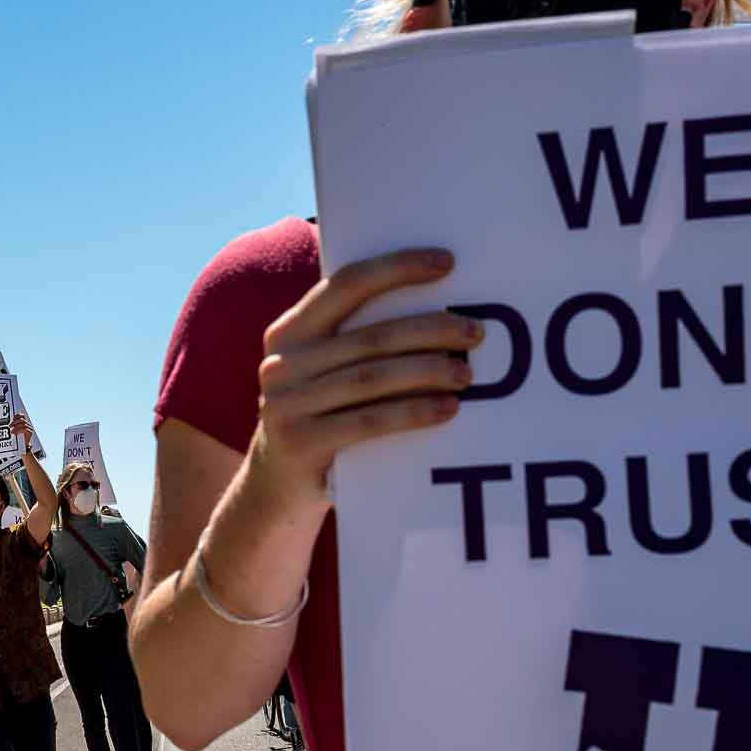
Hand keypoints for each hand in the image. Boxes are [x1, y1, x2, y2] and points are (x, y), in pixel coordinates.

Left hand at [9, 413, 34, 445]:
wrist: (23, 446)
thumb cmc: (19, 438)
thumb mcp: (15, 430)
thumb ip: (13, 426)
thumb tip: (8, 423)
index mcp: (25, 423)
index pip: (22, 416)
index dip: (18, 415)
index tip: (13, 418)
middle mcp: (28, 424)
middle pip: (22, 420)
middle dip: (15, 422)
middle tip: (10, 426)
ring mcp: (30, 428)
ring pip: (23, 424)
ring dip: (16, 427)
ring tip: (11, 431)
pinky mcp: (30, 432)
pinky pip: (25, 429)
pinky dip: (19, 430)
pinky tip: (14, 433)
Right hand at [254, 248, 478, 507]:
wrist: (276, 487)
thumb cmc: (320, 418)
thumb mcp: (322, 372)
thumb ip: (355, 341)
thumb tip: (440, 307)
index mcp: (289, 332)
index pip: (345, 285)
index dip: (397, 269)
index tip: (446, 263)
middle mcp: (281, 364)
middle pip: (370, 336)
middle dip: (429, 330)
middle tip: (473, 333)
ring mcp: (285, 405)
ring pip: (372, 378)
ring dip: (427, 372)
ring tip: (466, 374)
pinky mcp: (300, 443)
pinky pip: (368, 421)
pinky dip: (413, 413)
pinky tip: (447, 409)